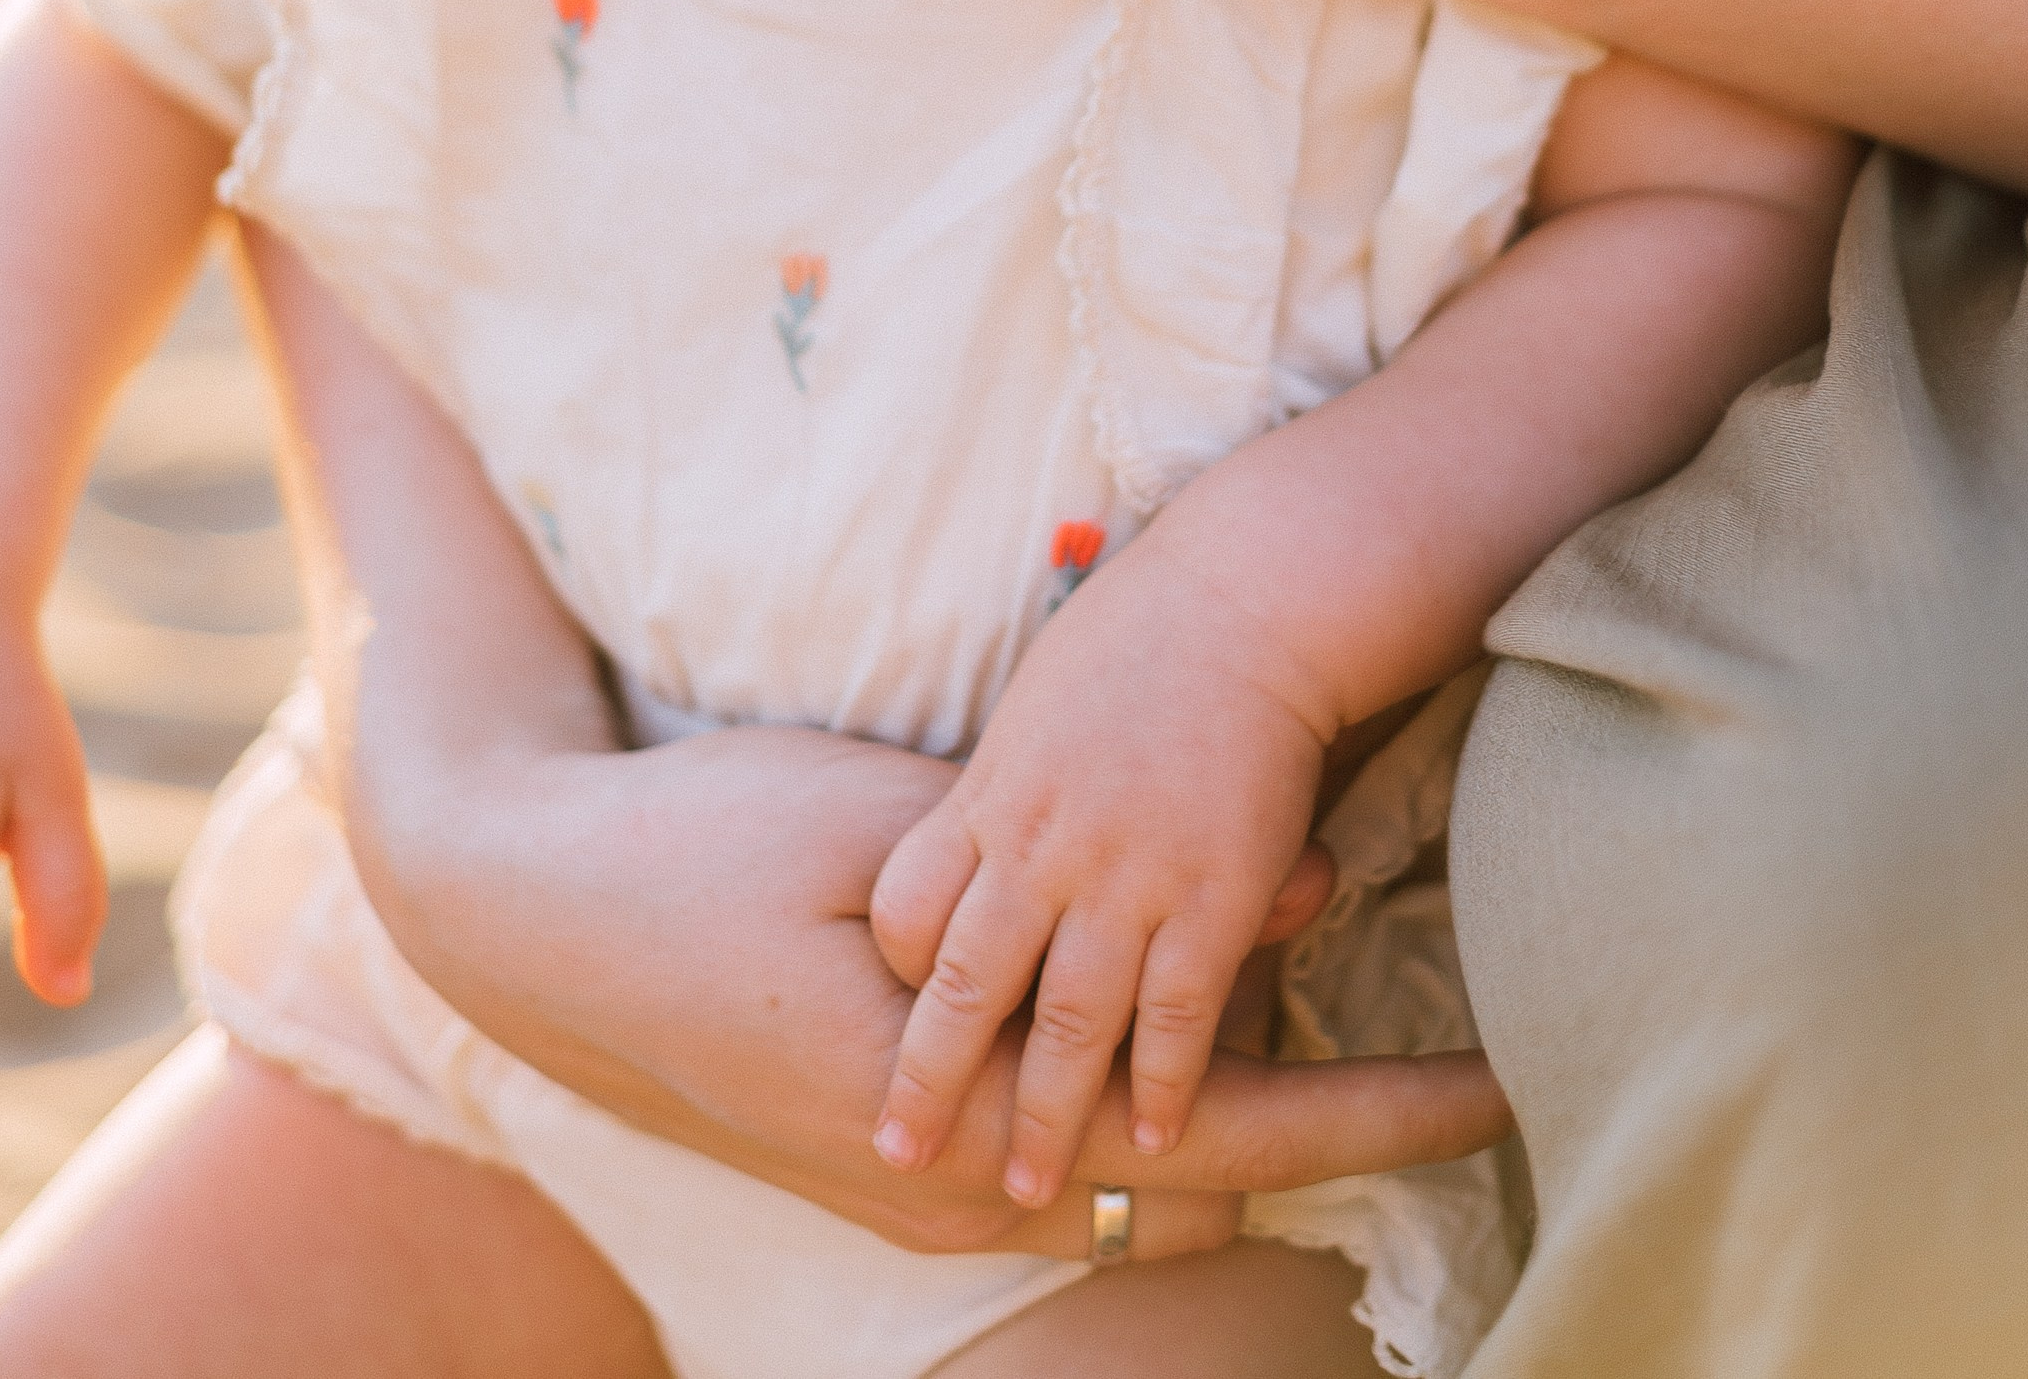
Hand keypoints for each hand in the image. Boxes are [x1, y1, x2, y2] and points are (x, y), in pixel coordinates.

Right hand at [354, 713, 1502, 1254]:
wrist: (529, 923)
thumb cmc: (701, 851)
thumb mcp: (896, 831)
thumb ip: (1089, 866)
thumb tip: (1298, 873)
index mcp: (973, 1109)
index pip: (1229, 1122)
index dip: (1372, 1107)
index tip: (1498, 1079)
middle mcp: (963, 1189)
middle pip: (1209, 1179)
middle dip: (1352, 1133)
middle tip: (1488, 1089)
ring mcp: (925, 1197)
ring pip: (1143, 1185)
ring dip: (1256, 1128)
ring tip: (1383, 1074)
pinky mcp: (896, 1167)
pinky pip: (1073, 1170)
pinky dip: (1162, 1119)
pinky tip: (1213, 1054)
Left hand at [867, 521, 1333, 1208]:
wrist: (1245, 602)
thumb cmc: (1139, 637)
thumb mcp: (1034, 708)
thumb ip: (1003, 791)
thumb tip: (977, 837)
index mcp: (989, 796)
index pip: (905, 911)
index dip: (893, 977)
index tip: (882, 1028)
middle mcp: (1040, 848)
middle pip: (961, 989)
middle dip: (927, 1083)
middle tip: (896, 1153)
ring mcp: (1124, 878)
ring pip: (1064, 1026)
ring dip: (1041, 1115)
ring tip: (1019, 1183)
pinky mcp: (1210, 897)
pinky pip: (1174, 1018)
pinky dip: (1159, 1085)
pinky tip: (1148, 1138)